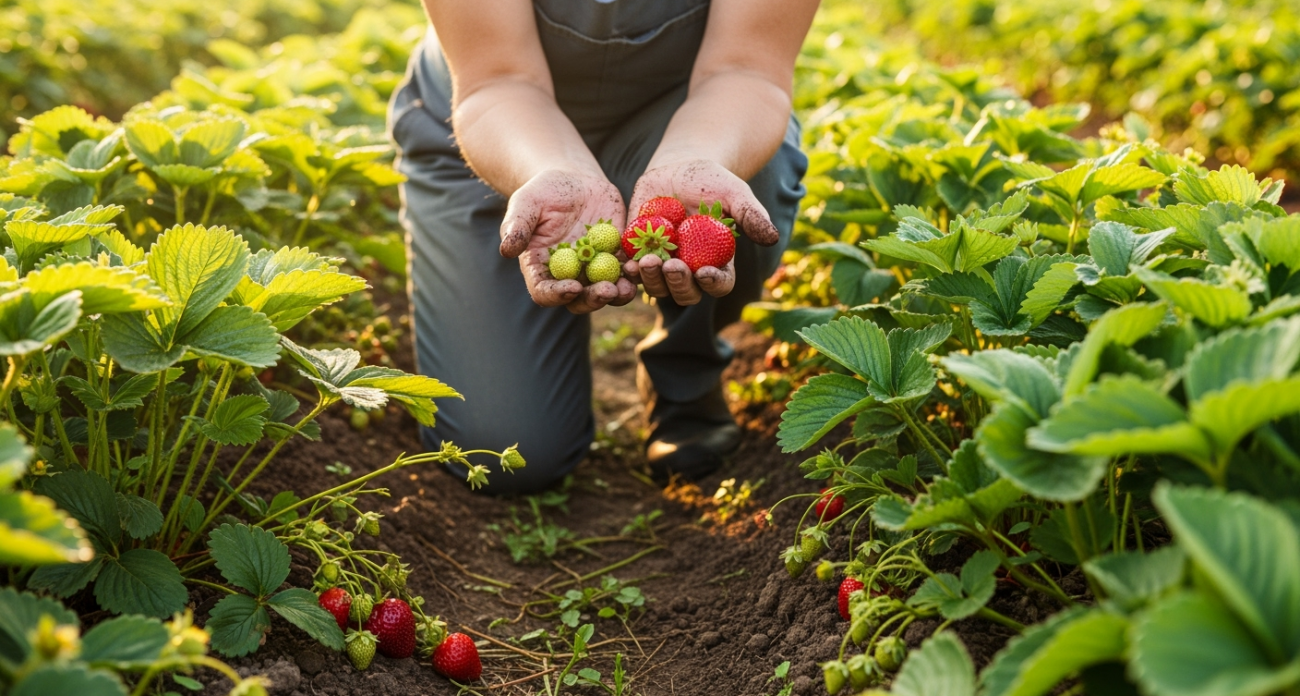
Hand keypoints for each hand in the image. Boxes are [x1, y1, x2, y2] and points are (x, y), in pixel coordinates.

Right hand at [499, 169, 637, 312]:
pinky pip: (629, 272)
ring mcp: (595, 271)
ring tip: (628, 285)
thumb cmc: (543, 192)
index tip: (571, 287)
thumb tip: (506, 250)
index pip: (545, 292)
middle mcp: (569, 277)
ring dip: (620, 293)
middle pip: (580, 300)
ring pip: (608, 292)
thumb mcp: (526, 203)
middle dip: (594, 299)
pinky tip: (644, 264)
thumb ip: (517, 226)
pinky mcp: (618, 258)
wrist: (574, 181)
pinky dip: (637, 272)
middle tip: (607, 290)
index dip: (557, 295)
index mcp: (542, 270)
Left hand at [623, 158, 778, 305]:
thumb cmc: (712, 182)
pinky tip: (627, 262)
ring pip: (656, 286)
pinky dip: (630, 270)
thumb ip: (751, 215)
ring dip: (651, 280)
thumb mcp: (734, 193)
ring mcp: (663, 265)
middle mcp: (690, 271)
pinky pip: (633, 270)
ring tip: (646, 262)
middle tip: (673, 266)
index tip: (705, 273)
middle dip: (679, 284)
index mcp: (717, 263)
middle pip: (685, 293)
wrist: (678, 169)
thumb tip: (772, 238)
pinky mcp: (638, 255)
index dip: (713, 283)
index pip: (718, 284)